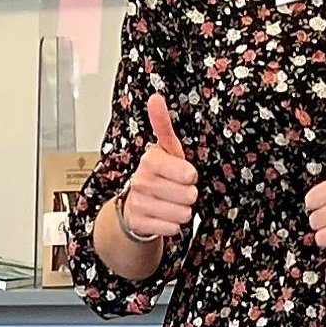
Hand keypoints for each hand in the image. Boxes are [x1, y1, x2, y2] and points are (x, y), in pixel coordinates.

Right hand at [121, 92, 201, 242]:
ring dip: (182, 211)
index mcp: (150, 159)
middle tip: (178, 191)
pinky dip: (172, 225)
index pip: (186, 172)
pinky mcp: (139, 222)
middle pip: (188, 195)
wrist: (135, 205)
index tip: (186, 175)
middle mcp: (141, 180)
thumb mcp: (167, 150)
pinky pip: (172, 228)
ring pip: (182, 213)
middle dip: (188, 195)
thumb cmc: (159, 176)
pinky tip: (164, 216)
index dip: (190, 176)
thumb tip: (155, 98)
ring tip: (171, 203)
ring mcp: (138, 202)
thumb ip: (163, 125)